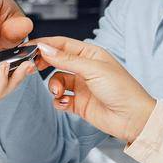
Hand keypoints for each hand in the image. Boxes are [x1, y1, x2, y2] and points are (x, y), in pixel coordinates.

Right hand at [32, 36, 157, 145]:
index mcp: (90, 54)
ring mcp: (81, 86)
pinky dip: (58, 100)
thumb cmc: (122, 90)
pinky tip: (63, 102)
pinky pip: (60, 99)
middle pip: (57, 61)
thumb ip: (67, 59)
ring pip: (57, 80)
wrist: (133, 119)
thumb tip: (46, 49)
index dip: (45, 44)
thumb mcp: (93, 69)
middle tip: (35, 67)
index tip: (29, 47)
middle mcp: (85, 68)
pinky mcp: (79, 103)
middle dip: (45, 64)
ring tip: (59, 91)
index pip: (62, 44)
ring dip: (54, 86)